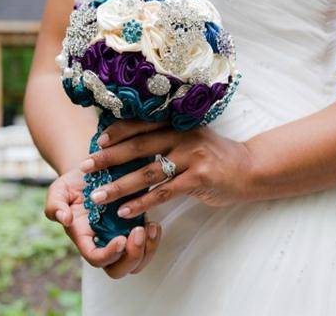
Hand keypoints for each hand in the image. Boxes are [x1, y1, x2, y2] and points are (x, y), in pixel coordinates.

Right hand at [44, 168, 162, 277]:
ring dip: (147, 249)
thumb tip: (65, 219)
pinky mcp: (133, 230)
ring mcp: (119, 238)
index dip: (109, 255)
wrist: (91, 173)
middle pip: (118, 270)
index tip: (121, 239)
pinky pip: (147, 247)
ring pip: (137, 262)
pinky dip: (153, 239)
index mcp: (84, 238)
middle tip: (138, 232)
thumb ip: (55, 206)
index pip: (96, 259)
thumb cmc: (72, 184)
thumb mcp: (58, 191)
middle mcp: (102, 244)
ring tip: (150, 227)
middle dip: (132, 256)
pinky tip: (153, 224)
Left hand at [78, 120, 254, 218]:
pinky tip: (125, 210)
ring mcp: (192, 157)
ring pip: (147, 172)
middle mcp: (182, 136)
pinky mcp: (199, 178)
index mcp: (178, 124)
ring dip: (119, 185)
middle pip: (138, 147)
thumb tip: (132, 144)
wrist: (250, 168)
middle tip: (85, 167)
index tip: (95, 142)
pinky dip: (142, 202)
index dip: (117, 132)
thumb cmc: (215, 155)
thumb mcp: (192, 138)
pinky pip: (164, 192)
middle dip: (108, 158)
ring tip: (98, 196)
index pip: (141, 125)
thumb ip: (167, 138)